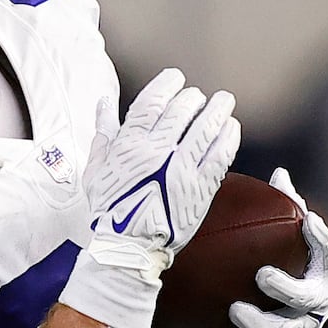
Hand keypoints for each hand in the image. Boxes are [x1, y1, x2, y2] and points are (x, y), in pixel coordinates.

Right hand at [84, 68, 240, 263]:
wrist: (128, 248)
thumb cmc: (110, 211)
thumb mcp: (96, 170)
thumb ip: (103, 133)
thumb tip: (105, 102)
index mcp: (129, 145)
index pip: (153, 100)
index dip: (168, 83)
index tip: (176, 79)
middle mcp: (157, 152)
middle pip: (183, 109)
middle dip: (194, 98)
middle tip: (199, 98)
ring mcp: (182, 168)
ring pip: (207, 125)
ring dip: (218, 108)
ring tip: (224, 102)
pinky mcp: (202, 186)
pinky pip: (222, 151)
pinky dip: (229, 135)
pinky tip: (231, 127)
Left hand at [212, 168, 327, 327]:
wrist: (273, 304)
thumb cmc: (279, 258)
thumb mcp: (284, 232)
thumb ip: (284, 207)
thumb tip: (278, 174)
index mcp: (322, 274)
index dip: (321, 240)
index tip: (307, 220)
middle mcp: (315, 306)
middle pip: (307, 301)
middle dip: (286, 289)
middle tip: (261, 275)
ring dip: (261, 325)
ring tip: (235, 310)